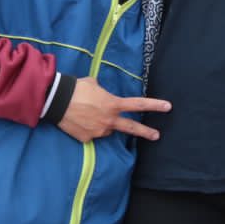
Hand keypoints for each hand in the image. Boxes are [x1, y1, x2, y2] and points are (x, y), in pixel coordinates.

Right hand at [56, 76, 171, 142]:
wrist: (56, 101)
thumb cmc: (76, 88)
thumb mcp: (94, 84)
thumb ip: (102, 92)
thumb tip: (101, 94)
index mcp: (113, 104)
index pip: (138, 105)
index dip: (155, 105)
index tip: (168, 107)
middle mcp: (109, 120)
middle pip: (132, 128)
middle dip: (146, 132)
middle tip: (157, 135)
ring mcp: (98, 131)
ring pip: (106, 130)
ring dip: (102, 124)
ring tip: (88, 114)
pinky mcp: (87, 139)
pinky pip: (91, 134)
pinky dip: (88, 129)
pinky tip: (78, 121)